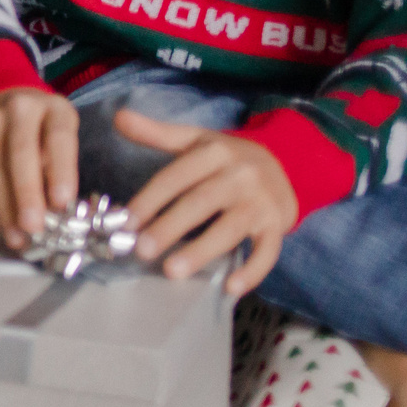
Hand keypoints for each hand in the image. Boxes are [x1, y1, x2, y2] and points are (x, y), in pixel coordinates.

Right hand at [0, 86, 77, 249]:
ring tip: (17, 237)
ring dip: (6, 208)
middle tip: (33, 229)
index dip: (61, 171)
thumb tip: (56, 212)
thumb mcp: (59, 132)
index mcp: (54, 108)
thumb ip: (59, 163)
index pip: (59, 139)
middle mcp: (19, 108)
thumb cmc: (40, 126)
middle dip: (26, 196)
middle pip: (21, 155)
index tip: (62, 203)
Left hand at [116, 108, 297, 296]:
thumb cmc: (227, 157)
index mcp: (215, 153)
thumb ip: (156, 133)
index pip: (176, 177)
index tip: (125, 222)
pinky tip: (229, 289)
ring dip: (201, 251)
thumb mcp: (195, 139)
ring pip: (230, 229)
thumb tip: (118, 117)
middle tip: (141, 250)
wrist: (287, 162)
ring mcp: (262, 202)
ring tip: (172, 271)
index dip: (149, 199)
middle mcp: (240, 175)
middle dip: (170, 227)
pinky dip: (251, 271)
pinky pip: (268, 252)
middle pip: (200, 203)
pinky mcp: (278, 225)